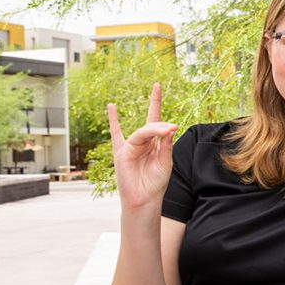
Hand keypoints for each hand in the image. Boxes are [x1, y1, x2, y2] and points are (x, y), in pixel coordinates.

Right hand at [107, 82, 178, 210]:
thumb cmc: (155, 182)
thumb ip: (166, 145)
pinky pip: (116, 135)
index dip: (156, 102)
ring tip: (166, 130)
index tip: (157, 85)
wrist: (144, 199)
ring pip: (143, 132)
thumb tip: (169, 128)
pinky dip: (114, 120)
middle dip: (162, 127)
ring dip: (154, 130)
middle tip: (172, 127)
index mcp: (154, 143)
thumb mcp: (166, 162)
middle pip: (152, 126)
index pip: (156, 119)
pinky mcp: (121, 153)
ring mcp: (130, 146)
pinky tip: (112, 106)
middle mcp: (142, 142)